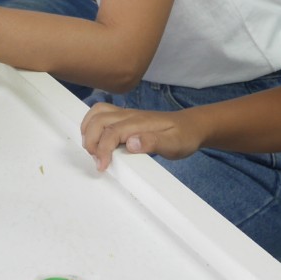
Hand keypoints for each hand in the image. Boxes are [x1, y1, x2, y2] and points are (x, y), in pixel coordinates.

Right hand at [79, 102, 202, 172]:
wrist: (191, 126)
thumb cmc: (183, 136)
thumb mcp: (174, 143)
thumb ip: (153, 142)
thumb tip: (131, 143)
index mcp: (139, 122)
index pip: (111, 132)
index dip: (102, 149)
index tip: (102, 166)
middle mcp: (129, 115)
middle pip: (98, 120)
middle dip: (91, 140)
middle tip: (97, 160)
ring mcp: (126, 114)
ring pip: (97, 113)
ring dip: (88, 130)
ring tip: (93, 150)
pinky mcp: (125, 117)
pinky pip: (102, 114)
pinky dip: (92, 125)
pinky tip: (97, 141)